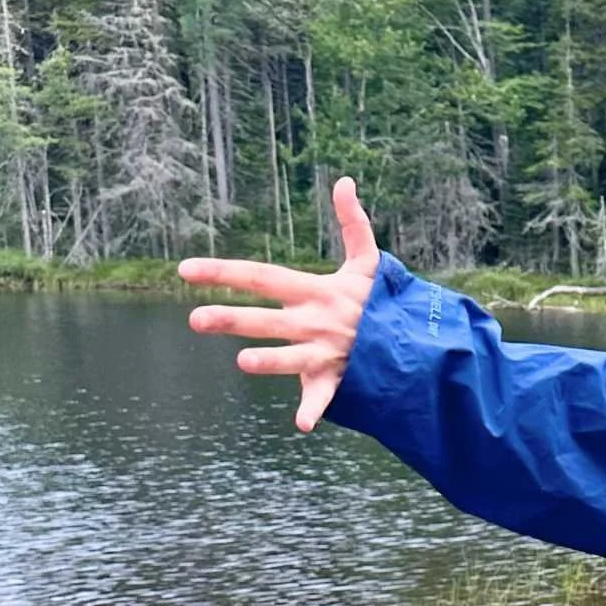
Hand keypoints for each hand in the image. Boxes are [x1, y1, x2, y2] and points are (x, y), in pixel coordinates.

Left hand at [181, 178, 381, 431]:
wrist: (420, 339)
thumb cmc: (382, 301)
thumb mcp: (369, 261)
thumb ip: (352, 223)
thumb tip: (344, 181)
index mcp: (317, 291)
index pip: (262, 277)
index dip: (224, 272)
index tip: (185, 270)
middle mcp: (317, 321)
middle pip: (268, 318)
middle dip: (232, 318)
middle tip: (195, 319)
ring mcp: (328, 351)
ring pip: (294, 357)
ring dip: (272, 361)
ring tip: (243, 362)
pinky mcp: (340, 378)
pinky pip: (326, 395)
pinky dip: (315, 409)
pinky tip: (302, 424)